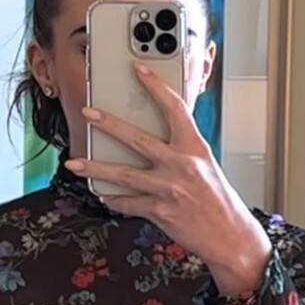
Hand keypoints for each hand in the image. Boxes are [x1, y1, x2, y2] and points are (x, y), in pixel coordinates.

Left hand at [67, 62, 273, 297]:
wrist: (229, 235)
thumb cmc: (218, 199)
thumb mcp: (205, 164)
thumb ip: (182, 147)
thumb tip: (154, 135)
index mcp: (195, 147)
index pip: (175, 108)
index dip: (156, 86)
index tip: (138, 69)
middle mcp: (181, 165)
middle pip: (138, 139)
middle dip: (109, 124)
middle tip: (88, 113)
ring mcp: (169, 188)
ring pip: (124, 174)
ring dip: (95, 167)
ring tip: (75, 163)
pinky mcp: (160, 211)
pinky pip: (129, 203)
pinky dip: (114, 199)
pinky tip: (102, 194)